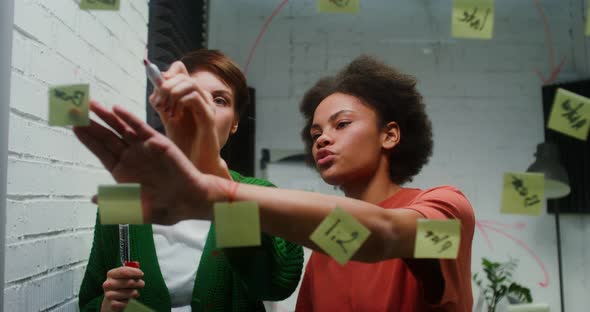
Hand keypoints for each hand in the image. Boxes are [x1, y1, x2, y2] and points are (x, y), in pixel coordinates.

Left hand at [73, 100, 212, 223]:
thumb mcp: (134, 208)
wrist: (190, 201)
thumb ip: (114, 202)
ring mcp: (143, 148)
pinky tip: (117, 109)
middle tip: (75, 110)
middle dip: (91, 124)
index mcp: (122, 172)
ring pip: (121, 129)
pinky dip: (129, 118)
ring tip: (91, 104)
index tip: (73, 126)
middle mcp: (131, 157)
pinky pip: (140, 128)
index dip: (87, 139)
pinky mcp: (158, 142)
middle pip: (106, 137)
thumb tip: (92, 199)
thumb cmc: (164, 207)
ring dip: (107, 116)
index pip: (100, 151)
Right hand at [101, 266, 143, 311]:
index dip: (134, 272)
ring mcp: (108, 294)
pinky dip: (127, 301)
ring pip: (126, 293)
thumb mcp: (125, 276)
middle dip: (137, 283)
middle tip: (142, 284)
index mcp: (111, 274)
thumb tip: (137, 264)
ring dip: (133, 292)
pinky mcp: (111, 304)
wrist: (112, 301)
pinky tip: (127, 300)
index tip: (141, 274)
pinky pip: (123, 303)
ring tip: (135, 292)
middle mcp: (107, 283)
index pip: (123, 270)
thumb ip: (131, 269)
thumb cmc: (121, 286)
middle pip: (127, 282)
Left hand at [148, 62, 216, 148]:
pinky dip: (180, 103)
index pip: (180, 69)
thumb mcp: (168, 117)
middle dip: (165, 86)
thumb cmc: (183, 142)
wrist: (194, 163)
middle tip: (158, 104)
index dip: (167, 73)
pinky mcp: (208, 117)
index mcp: (192, 95)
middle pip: (183, 75)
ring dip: (172, 93)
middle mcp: (202, 97)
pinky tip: (174, 116)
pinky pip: (194, 98)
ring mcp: (207, 106)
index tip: (157, 90)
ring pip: (190, 83)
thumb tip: (156, 82)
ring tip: (165, 110)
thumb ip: (163, 100)